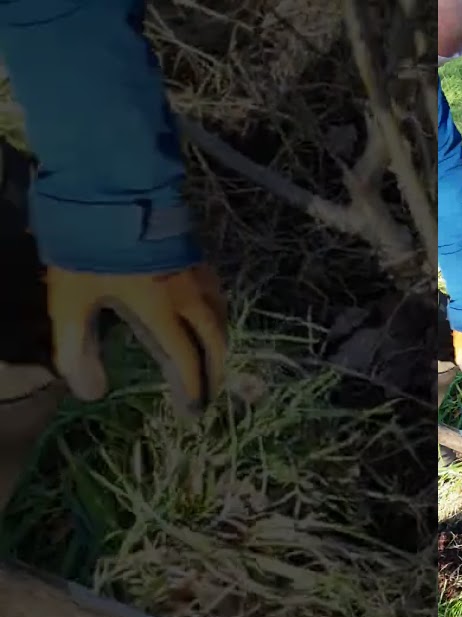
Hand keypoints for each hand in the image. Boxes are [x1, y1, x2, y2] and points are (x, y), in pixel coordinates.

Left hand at [46, 263, 228, 416]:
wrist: (112, 189)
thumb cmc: (90, 249)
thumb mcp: (69, 301)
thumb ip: (76, 348)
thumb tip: (90, 392)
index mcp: (162, 311)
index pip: (186, 359)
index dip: (192, 388)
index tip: (194, 411)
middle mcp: (187, 297)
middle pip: (214, 340)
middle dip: (215, 369)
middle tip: (211, 389)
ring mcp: (196, 273)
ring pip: (221, 315)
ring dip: (220, 341)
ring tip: (215, 356)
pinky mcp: (195, 254)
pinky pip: (217, 294)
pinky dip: (217, 314)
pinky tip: (209, 313)